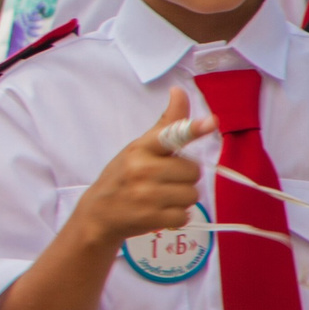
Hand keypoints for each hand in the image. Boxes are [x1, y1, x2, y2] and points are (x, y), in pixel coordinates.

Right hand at [68, 89, 204, 249]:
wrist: (97, 214)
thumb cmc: (122, 175)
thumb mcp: (138, 148)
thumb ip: (165, 125)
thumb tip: (179, 91)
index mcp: (140, 148)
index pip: (170, 136)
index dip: (192, 129)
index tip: (211, 122)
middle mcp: (142, 170)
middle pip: (193, 171)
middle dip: (183, 177)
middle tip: (163, 180)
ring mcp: (146, 196)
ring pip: (192, 194)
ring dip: (181, 197)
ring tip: (159, 197)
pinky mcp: (152, 218)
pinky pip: (185, 214)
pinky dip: (176, 215)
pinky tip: (158, 211)